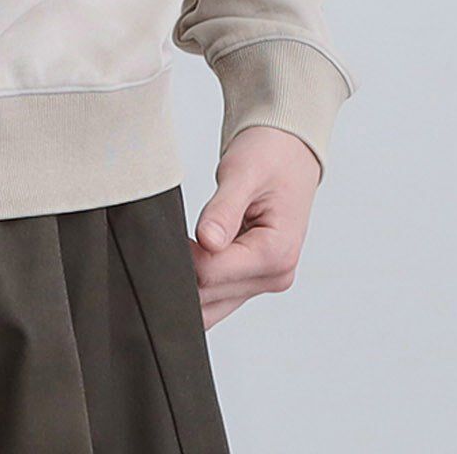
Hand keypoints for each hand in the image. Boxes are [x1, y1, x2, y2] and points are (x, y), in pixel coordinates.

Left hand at [189, 125, 320, 328]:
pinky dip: (199, 280)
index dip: (184, 254)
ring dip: (190, 280)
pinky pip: (217, 294)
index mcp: (276, 253)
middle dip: (183, 270)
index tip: (171, 231)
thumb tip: (207, 241)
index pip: (212, 273)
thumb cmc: (270, 157)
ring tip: (181, 242)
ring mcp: (264, 281)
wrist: (289, 153)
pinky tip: (191, 253)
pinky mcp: (252, 278)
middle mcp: (274, 276)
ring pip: (210, 304)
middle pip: (208, 294)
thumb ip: (224, 209)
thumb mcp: (244, 172)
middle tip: (168, 235)